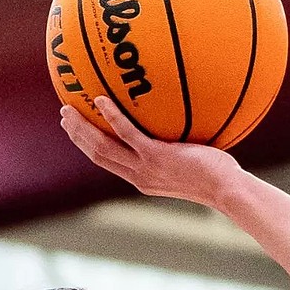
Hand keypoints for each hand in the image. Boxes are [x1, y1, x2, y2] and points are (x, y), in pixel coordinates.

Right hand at [59, 96, 241, 206]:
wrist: (225, 189)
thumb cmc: (217, 174)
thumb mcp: (190, 161)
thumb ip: (177, 147)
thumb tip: (179, 122)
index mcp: (142, 178)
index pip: (107, 162)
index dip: (87, 145)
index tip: (76, 129)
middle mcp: (138, 176)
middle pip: (97, 155)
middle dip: (77, 135)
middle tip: (65, 115)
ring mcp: (145, 168)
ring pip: (103, 148)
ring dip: (83, 128)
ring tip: (70, 107)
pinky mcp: (156, 157)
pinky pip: (127, 134)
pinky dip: (113, 117)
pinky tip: (102, 99)